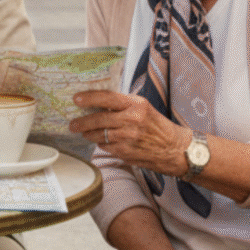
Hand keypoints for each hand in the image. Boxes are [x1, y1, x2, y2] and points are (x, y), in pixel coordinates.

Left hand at [70, 89, 189, 174]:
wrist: (176, 150)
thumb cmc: (158, 126)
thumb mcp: (143, 108)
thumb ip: (122, 105)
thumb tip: (97, 103)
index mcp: (136, 105)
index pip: (107, 97)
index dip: (89, 98)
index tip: (76, 99)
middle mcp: (132, 120)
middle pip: (99, 119)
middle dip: (82, 122)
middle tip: (73, 124)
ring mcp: (129, 137)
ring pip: (100, 135)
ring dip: (89, 134)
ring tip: (85, 132)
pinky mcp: (127, 152)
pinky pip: (106, 147)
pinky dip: (102, 144)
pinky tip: (103, 142)